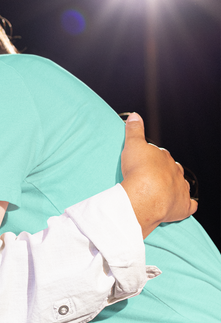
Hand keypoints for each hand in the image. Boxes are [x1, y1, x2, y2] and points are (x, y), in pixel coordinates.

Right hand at [120, 113, 196, 237]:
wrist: (146, 195)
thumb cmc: (139, 170)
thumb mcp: (133, 145)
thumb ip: (134, 130)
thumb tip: (135, 116)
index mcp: (164, 158)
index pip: (161, 155)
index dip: (152, 159)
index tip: (144, 163)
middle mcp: (175, 172)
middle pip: (172, 170)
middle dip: (164, 172)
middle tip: (151, 178)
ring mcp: (180, 189)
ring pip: (181, 185)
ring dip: (174, 187)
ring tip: (162, 191)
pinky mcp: (182, 206)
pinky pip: (189, 205)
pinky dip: (187, 205)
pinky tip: (184, 205)